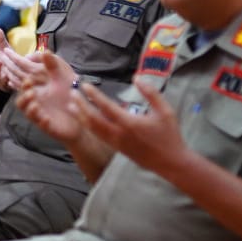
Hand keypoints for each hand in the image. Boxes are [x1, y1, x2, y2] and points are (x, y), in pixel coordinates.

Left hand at [0, 30, 65, 93]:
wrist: (75, 99)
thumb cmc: (69, 79)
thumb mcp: (60, 64)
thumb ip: (46, 58)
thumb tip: (34, 54)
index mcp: (38, 71)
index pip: (20, 61)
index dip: (12, 55)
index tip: (5, 50)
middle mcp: (32, 81)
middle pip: (15, 70)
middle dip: (7, 62)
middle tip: (1, 55)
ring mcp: (31, 90)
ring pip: (15, 80)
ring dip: (8, 71)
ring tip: (4, 65)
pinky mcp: (32, 96)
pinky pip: (19, 89)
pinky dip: (13, 82)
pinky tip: (11, 80)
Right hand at [16, 51, 84, 142]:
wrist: (81, 117)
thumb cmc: (69, 97)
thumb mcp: (62, 79)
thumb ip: (53, 65)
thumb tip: (45, 50)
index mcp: (36, 92)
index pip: (23, 86)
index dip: (20, 84)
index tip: (22, 82)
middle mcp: (36, 104)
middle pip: (21, 101)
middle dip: (23, 93)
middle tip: (28, 85)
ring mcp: (41, 116)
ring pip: (29, 113)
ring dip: (30, 108)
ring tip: (35, 102)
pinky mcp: (49, 127)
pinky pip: (43, 125)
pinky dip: (43, 122)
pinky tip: (47, 118)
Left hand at [71, 80, 185, 179]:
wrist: (170, 162)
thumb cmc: (169, 135)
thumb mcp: (165, 111)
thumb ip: (151, 93)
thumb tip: (136, 78)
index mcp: (129, 123)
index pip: (106, 107)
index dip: (94, 95)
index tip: (84, 86)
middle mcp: (118, 134)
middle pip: (93, 119)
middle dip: (80, 106)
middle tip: (72, 94)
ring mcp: (116, 143)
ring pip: (93, 129)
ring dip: (80, 117)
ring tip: (71, 106)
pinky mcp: (117, 148)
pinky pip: (98, 136)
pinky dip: (89, 127)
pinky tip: (84, 120)